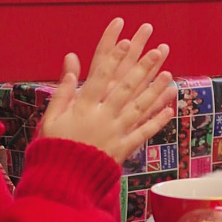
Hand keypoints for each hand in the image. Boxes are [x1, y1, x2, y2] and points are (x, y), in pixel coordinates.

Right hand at [38, 18, 175, 162]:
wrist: (62, 180)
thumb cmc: (54, 147)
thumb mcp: (51, 118)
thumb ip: (63, 92)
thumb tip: (70, 65)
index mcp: (83, 107)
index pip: (101, 77)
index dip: (114, 57)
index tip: (126, 41)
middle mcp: (102, 117)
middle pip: (126, 88)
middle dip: (143, 67)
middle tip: (158, 50)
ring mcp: (115, 132)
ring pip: (139, 107)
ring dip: (156, 91)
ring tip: (169, 75)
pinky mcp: (123, 148)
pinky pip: (143, 133)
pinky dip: (157, 122)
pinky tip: (169, 109)